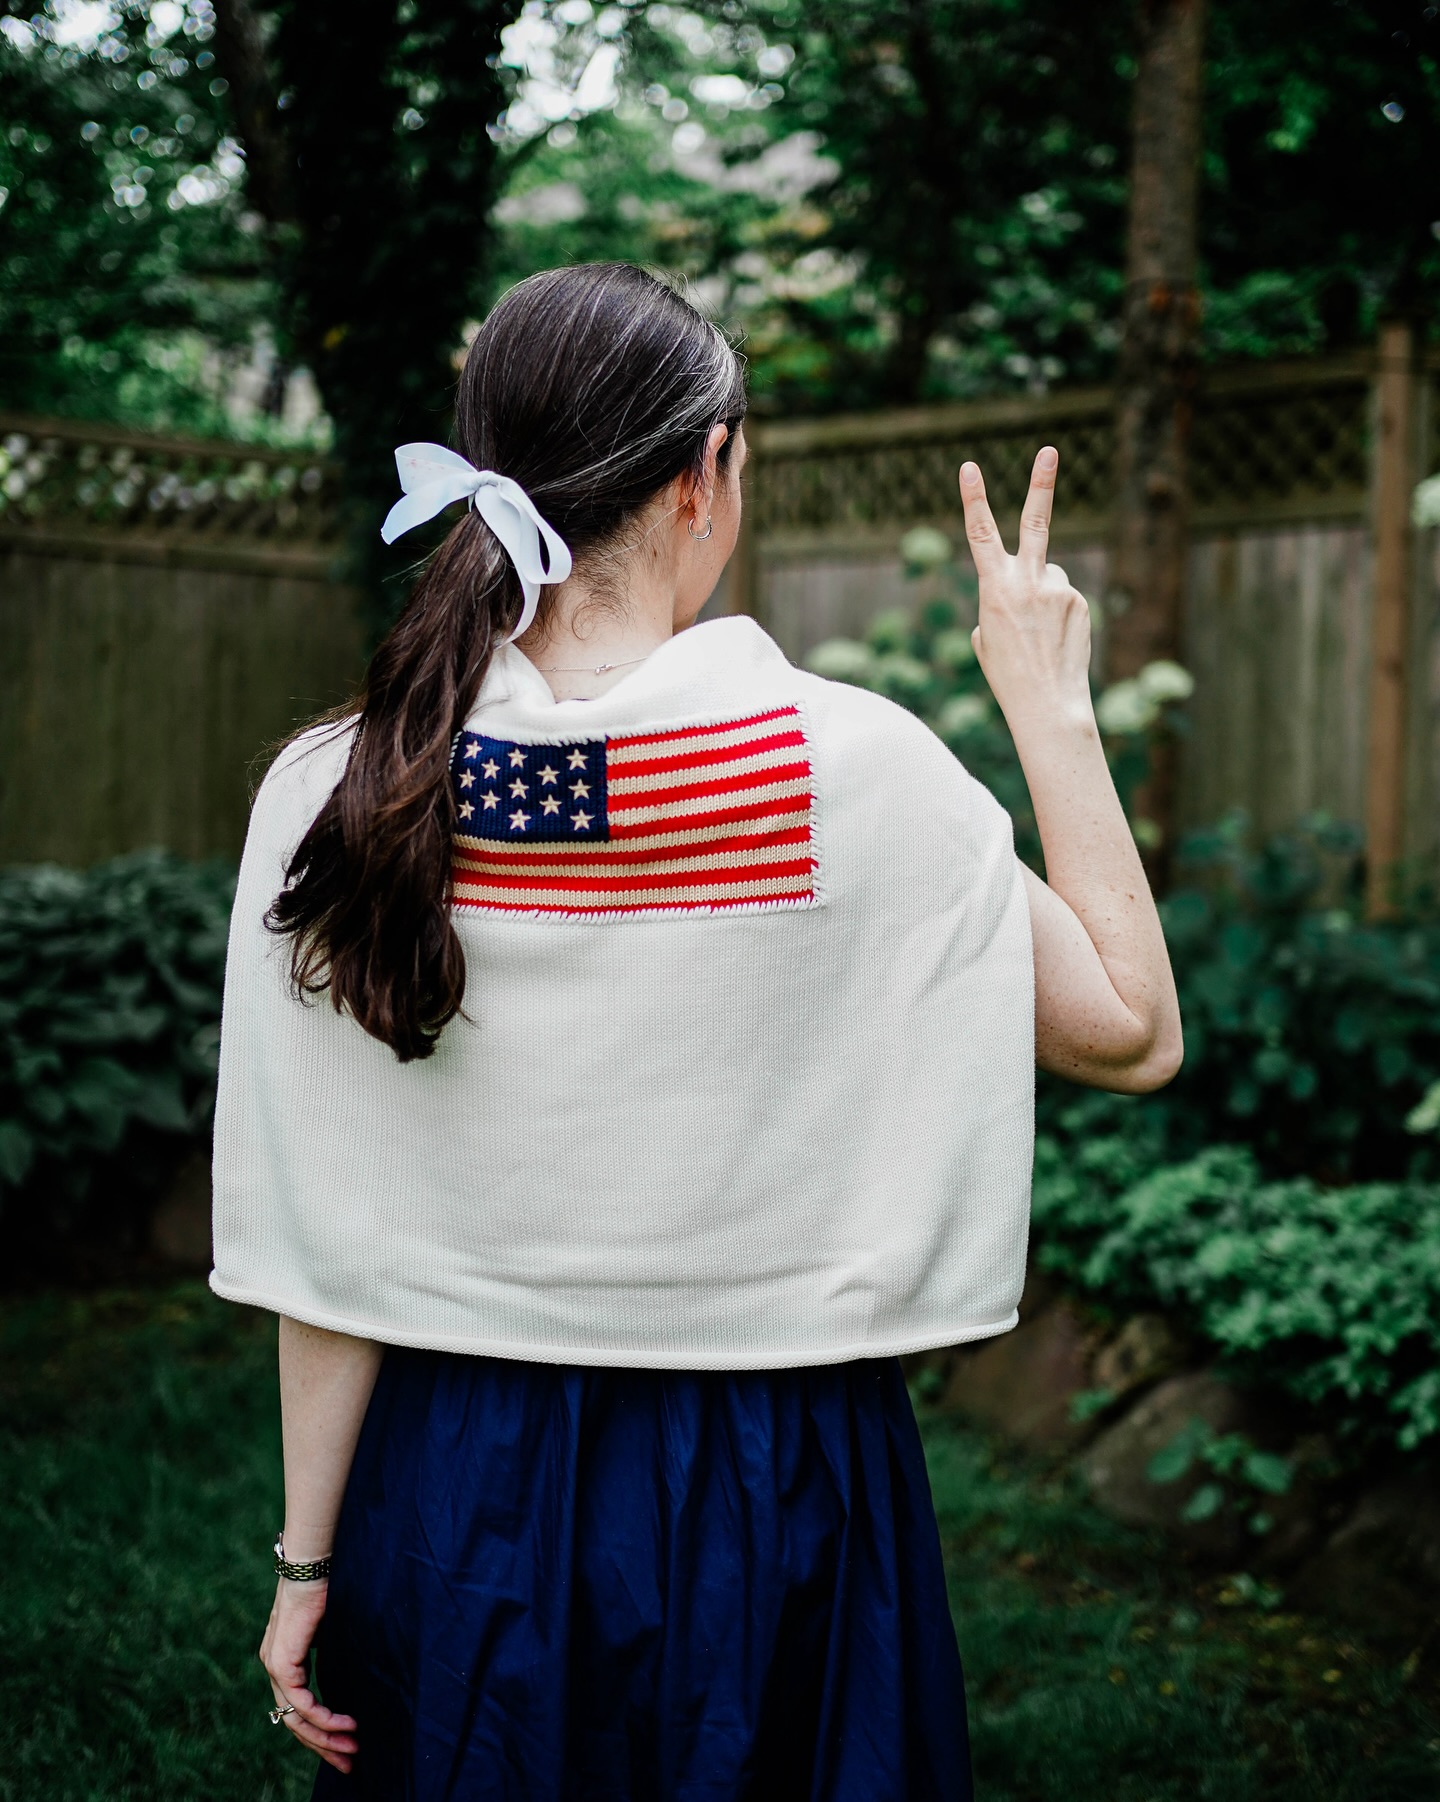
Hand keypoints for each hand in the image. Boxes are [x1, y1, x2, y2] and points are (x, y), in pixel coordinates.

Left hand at [259, 1578, 357, 1773]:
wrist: (313, 1562)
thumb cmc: (327, 1585)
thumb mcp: (328, 1628)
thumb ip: (329, 1652)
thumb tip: (348, 1672)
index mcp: (284, 1657)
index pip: (298, 1707)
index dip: (322, 1731)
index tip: (347, 1744)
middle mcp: (274, 1665)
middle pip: (295, 1721)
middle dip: (324, 1745)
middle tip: (349, 1762)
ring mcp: (275, 1664)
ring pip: (296, 1718)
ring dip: (326, 1737)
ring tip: (352, 1748)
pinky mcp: (282, 1661)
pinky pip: (301, 1702)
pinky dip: (323, 1717)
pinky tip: (345, 1723)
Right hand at [959, 447, 1094, 731]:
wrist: (1046, 702)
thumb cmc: (1008, 674)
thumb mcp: (986, 636)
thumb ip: (1000, 601)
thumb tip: (1025, 586)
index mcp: (993, 588)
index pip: (979, 533)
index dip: (973, 498)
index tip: (968, 466)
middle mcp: (1027, 581)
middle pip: (1035, 521)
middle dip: (1041, 483)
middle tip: (1049, 450)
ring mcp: (1057, 588)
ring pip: (1048, 573)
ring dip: (1042, 594)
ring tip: (1039, 633)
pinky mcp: (1078, 599)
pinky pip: (1064, 594)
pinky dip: (1058, 611)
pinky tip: (1054, 639)